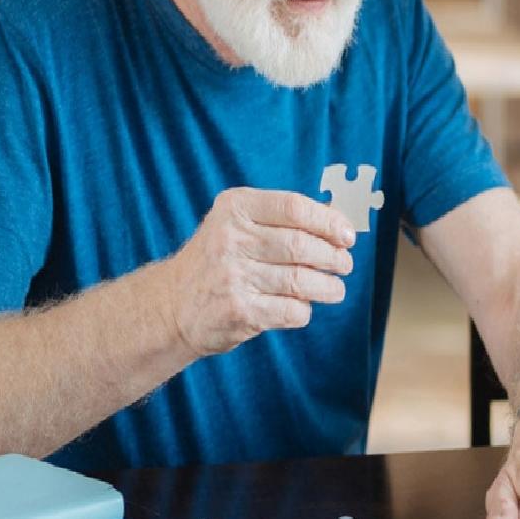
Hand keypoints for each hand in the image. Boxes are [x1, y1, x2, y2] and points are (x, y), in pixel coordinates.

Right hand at [159, 187, 355, 355]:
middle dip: (333, 257)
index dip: (329, 222)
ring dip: (328, 287)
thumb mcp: (241, 224)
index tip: (347, 235)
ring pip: (301, 281)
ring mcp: (233, 276)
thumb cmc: (220, 259)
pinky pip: (291, 310)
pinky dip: (304, 310)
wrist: (172, 305)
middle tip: (344, 264)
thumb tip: (339, 215)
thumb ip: (286, 217)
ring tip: (335, 289)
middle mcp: (230, 239)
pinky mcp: (239, 311)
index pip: (294, 207)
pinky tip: (302, 307)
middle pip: (301, 246)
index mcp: (235, 208)